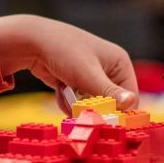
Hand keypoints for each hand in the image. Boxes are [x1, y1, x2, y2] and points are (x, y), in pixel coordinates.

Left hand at [0, 15, 138, 114]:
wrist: (31, 41)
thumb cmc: (64, 51)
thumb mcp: (88, 75)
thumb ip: (109, 93)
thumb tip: (132, 103)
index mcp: (119, 63)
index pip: (130, 96)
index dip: (119, 111)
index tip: (104, 120)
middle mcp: (107, 69)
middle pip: (109, 103)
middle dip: (93, 108)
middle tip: (80, 108)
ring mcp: (90, 75)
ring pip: (91, 105)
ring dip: (77, 105)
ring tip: (66, 92)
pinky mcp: (75, 81)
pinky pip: (77, 102)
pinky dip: (67, 101)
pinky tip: (59, 88)